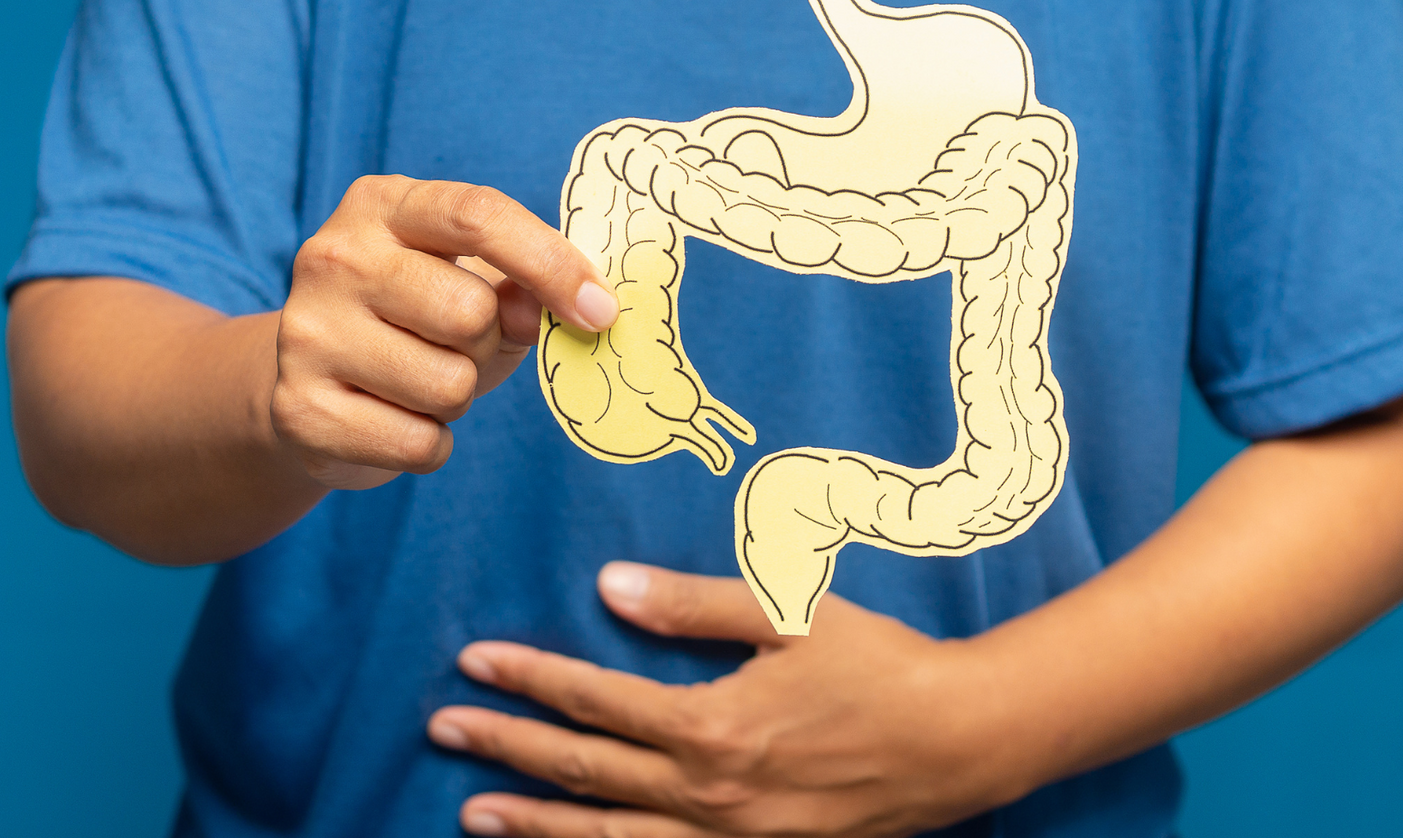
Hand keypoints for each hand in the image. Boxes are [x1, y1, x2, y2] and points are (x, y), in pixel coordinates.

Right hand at [270, 175, 618, 489]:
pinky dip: (429, 445)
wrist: (312, 383)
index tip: (600, 310)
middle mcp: (332, 258)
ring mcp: (306, 334)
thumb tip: (579, 308)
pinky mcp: (299, 410)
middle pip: (470, 311)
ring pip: (448, 385)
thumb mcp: (471, 284)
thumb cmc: (415, 321)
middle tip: (455, 347)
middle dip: (486, 344)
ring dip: (457, 397)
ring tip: (419, 381)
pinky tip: (395, 420)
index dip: (551, 263)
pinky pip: (418, 444)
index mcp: (380, 206)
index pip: (478, 216)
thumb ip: (525, 287)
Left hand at [427, 564, 1039, 837]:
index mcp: (713, 726)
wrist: (959, 744)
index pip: (595, 701)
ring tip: (476, 813)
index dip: (529, 680)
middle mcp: (709, 794)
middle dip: (508, 750)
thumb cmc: (879, 666)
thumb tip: (610, 588)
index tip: (474, 662)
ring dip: (537, 825)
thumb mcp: (790, 615)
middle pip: (586, 772)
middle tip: (444, 730)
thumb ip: (694, 603)